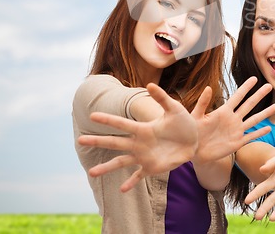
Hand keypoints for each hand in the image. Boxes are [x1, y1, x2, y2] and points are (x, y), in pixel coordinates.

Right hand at [77, 83, 197, 191]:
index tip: (93, 115)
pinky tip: (122, 190)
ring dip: (107, 167)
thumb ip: (162, 98)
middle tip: (80, 140)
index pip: (122, 124)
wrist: (195, 139)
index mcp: (144, 129)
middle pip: (115, 142)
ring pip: (122, 162)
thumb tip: (150, 84)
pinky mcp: (153, 167)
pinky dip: (131, 183)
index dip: (108, 120)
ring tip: (92, 173)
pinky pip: (139, 176)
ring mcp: (144, 156)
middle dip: (98, 141)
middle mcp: (140, 143)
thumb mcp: (174, 108)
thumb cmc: (183, 122)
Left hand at [191, 76, 274, 164]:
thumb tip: (208, 87)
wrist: (193, 150)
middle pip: (249, 105)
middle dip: (259, 95)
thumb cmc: (192, 132)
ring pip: (254, 120)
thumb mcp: (196, 116)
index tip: (254, 78)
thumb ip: (202, 103)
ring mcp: (236, 131)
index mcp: (223, 111)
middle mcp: (232, 119)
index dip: (246, 87)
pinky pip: (251, 136)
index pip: (237, 96)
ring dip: (265, 113)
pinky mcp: (237, 143)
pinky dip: (260, 133)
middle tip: (269, 86)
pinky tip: (269, 128)